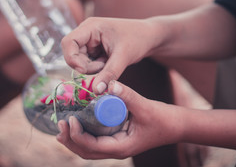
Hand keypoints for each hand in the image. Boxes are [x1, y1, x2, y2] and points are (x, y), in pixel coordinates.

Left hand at [56, 81, 184, 158]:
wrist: (175, 125)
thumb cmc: (163, 120)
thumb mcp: (145, 107)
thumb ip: (128, 96)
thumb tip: (110, 84)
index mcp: (121, 147)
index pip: (92, 146)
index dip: (78, 135)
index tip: (70, 119)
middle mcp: (116, 149)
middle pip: (85, 151)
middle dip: (70, 140)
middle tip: (59, 124)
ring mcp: (116, 145)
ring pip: (89, 148)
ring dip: (74, 139)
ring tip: (62, 126)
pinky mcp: (116, 138)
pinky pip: (95, 141)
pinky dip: (83, 134)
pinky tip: (77, 122)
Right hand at [61, 17, 159, 92]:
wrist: (149, 37)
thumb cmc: (138, 39)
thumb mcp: (123, 57)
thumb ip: (109, 73)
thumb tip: (95, 90)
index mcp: (91, 27)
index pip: (68, 42)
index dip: (72, 58)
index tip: (84, 70)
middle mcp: (86, 32)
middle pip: (73, 55)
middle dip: (87, 66)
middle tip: (104, 67)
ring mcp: (89, 41)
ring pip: (80, 62)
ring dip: (93, 68)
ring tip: (110, 63)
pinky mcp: (93, 49)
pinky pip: (87, 64)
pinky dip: (97, 68)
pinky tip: (109, 63)